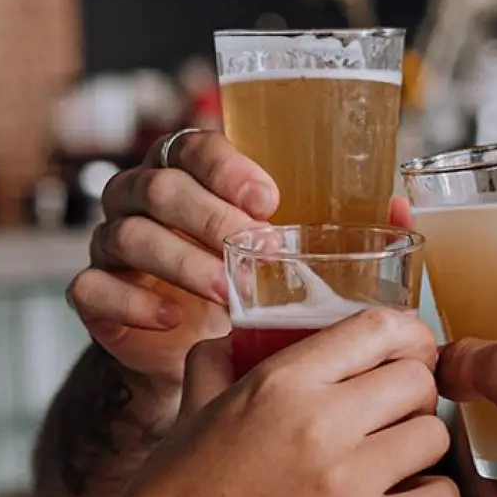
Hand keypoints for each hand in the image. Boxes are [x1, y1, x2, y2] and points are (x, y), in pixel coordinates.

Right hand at [66, 129, 414, 376]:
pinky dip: (133, 303)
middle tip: (258, 252)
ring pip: (125, 233)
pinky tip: (174, 319)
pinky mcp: (95, 295)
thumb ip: (337, 224)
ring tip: (227, 293)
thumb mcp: (290, 251)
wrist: (189, 351)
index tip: (269, 199)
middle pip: (159, 186)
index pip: (195, 144)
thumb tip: (403, 206)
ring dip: (182, 262)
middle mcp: (143, 197)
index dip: (226, 166)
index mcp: (189, 171)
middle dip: (211, 218)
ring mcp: (112, 244)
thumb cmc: (247, 286)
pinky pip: (93, 288)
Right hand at [125, 309, 459, 496]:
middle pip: (419, 380)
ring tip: (395, 462)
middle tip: (394, 416)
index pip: (380, 328)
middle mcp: (320, 421)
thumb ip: (217, 361)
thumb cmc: (174, 493)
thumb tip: (232, 339)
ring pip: (435, 435)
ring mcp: (345, 479)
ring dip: (421, 447)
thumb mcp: (193, 407)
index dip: (408, 337)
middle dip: (415, 394)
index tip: (408, 353)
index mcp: (281, 381)